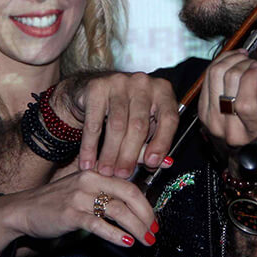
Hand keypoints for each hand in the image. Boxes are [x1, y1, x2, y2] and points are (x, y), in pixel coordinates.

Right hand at [0, 168, 157, 250]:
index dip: (146, 203)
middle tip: (154, 231)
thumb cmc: (56, 202)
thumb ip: (104, 193)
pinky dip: (115, 235)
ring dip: (136, 228)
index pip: (130, 184)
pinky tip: (126, 243)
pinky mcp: (71, 214)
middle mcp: (90, 180)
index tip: (155, 219)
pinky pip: (99, 224)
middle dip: (146, 215)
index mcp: (96, 172)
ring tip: (145, 241)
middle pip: (129, 195)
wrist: (23, 209)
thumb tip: (133, 208)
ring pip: (118, 210)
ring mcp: (80, 196)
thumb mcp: (82, 189)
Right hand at [52, 73, 178, 176]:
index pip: (169, 119)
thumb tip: (162, 164)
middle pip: (139, 125)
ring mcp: (120, 82)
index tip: (152, 163)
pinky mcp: (97, 87)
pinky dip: (90, 146)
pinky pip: (94, 122)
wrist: (90, 92)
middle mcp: (143, 83)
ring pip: (117, 125)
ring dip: (110, 153)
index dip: (162, 143)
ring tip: (105, 171)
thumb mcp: (143, 127)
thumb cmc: (124, 111)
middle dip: (129, 154)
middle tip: (122, 174)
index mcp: (162, 91)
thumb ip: (151, 145)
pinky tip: (88, 161)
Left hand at [198, 49, 256, 147]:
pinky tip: (231, 63)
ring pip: (213, 77)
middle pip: (228, 83)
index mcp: (253, 133)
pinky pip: (205, 81)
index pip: (244, 103)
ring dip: (229, 61)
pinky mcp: (204, 113)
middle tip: (254, 64)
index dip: (251, 78)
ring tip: (243, 59)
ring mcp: (213, 121)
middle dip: (243, 65)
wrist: (256, 158)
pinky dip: (218, 66)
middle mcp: (229, 129)